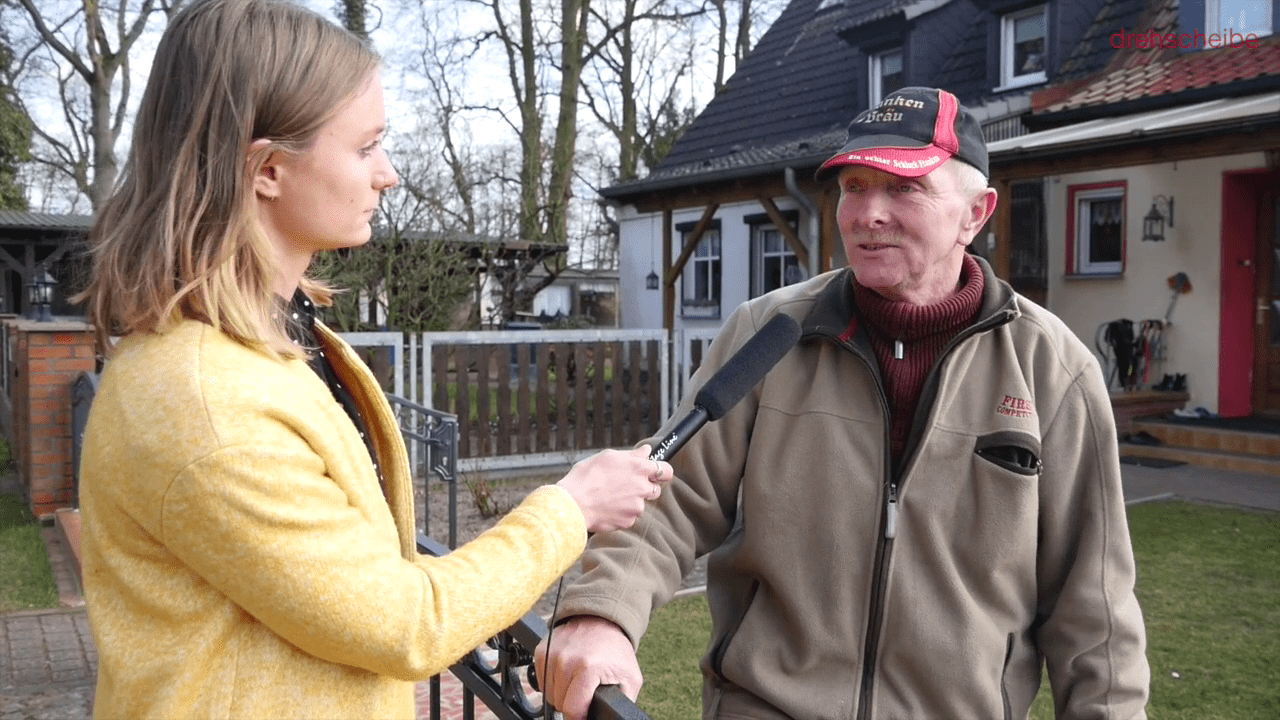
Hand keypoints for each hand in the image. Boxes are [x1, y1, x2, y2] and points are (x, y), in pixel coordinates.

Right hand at [535, 616, 642, 719]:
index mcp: (588, 668)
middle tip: (586, 690)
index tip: (584, 716)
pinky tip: (568, 673)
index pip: (572, 710)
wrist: (602, 620)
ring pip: (549, 694)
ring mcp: (552, 655)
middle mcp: (566, 660)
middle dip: (573, 703)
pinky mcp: (542, 651)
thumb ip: (623, 703)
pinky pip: (542, 681)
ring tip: (578, 680)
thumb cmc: (616, 650)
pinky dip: (554, 682)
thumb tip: (614, 715)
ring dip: (562, 693)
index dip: (580, 718)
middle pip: (560, 703)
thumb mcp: (630, 679)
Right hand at [556, 445, 671, 532]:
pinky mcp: (629, 521)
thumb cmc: (586, 477)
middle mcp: (642, 488)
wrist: (572, 504)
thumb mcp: (607, 457)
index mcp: (639, 468)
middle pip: (656, 489)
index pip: (666, 470)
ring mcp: (637, 507)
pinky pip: (630, 517)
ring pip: (640, 504)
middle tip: (626, 485)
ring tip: (610, 496)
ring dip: (631, 501)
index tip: (655, 473)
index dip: (661, 472)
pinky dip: (621, 513)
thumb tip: (646, 451)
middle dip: (645, 487)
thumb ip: (632, 455)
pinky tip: (607, 507)